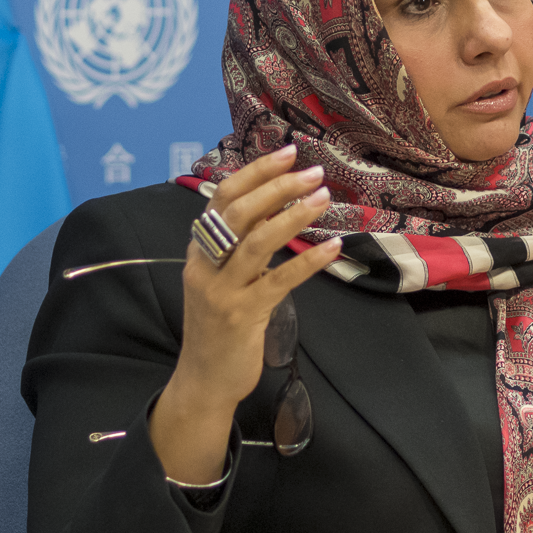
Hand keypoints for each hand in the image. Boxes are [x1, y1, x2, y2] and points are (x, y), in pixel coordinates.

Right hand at [149, 146, 340, 484]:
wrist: (204, 379)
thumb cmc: (220, 323)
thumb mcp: (222, 277)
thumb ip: (241, 243)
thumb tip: (278, 202)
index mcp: (199, 249)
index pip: (223, 198)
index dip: (256, 172)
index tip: (289, 153)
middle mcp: (205, 265)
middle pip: (238, 214)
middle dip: (277, 187)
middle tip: (314, 172)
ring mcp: (221, 291)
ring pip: (255, 242)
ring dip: (292, 217)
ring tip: (323, 198)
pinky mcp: (242, 316)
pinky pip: (278, 281)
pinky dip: (306, 261)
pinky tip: (333, 247)